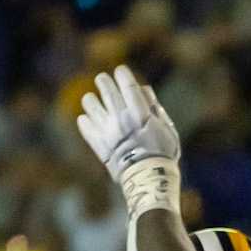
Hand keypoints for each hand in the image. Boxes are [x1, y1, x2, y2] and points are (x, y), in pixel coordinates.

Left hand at [76, 65, 180, 206]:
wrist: (148, 180)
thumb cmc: (163, 154)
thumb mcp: (167, 129)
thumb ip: (154, 108)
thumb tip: (143, 89)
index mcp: (140, 114)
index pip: (128, 85)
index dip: (123, 74)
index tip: (120, 70)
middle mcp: (121, 119)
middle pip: (106, 89)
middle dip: (104, 81)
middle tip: (103, 80)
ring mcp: (107, 131)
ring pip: (90, 103)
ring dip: (92, 99)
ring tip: (94, 101)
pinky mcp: (97, 143)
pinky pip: (84, 124)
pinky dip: (86, 120)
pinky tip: (91, 120)